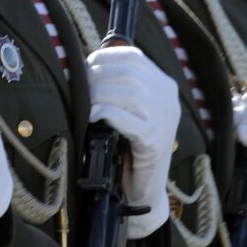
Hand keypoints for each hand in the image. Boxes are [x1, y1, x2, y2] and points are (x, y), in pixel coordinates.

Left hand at [86, 46, 177, 238]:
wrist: (145, 188)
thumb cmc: (130, 147)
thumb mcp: (129, 110)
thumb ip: (118, 87)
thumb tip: (86, 66)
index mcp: (164, 85)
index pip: (133, 57)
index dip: (105, 58)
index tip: (86, 65)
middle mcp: (168, 98)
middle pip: (128, 73)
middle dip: (98, 76)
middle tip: (79, 86)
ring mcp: (164, 119)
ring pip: (128, 93)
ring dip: (99, 94)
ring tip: (85, 103)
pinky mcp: (155, 141)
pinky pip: (128, 119)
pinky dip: (107, 113)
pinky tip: (93, 117)